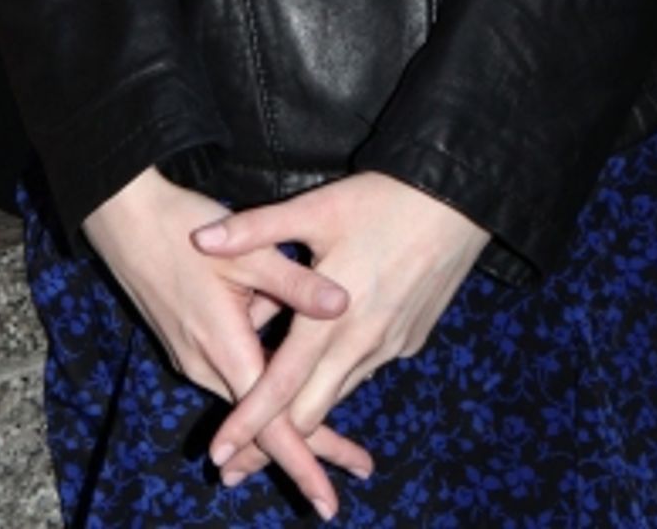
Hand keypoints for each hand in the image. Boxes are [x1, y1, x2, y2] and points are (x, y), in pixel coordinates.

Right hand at [83, 167, 372, 518]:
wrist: (122, 217)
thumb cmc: (184, 229)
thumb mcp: (246, 250)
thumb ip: (295, 283)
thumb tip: (346, 304)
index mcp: (226, 349)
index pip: (270, 427)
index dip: (303, 465)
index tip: (329, 503)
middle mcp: (206, 365)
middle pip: (264, 424)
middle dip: (312, 446)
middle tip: (360, 464)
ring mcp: (192, 357)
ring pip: (248, 399)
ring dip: (287, 413)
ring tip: (336, 433)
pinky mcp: (186, 343)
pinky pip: (231, 375)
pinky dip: (262, 386)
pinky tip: (287, 369)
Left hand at [192, 172, 487, 485]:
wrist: (456, 202)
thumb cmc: (380, 201)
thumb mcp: (314, 209)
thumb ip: (255, 230)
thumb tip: (200, 240)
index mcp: (330, 319)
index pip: (281, 387)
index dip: (248, 423)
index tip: (221, 453)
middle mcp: (361, 344)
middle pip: (311, 412)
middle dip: (273, 437)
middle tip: (239, 455)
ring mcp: (390, 347)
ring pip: (339, 393)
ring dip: (307, 408)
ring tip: (275, 421)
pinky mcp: (409, 341)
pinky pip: (364, 369)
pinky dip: (338, 376)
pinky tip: (324, 361)